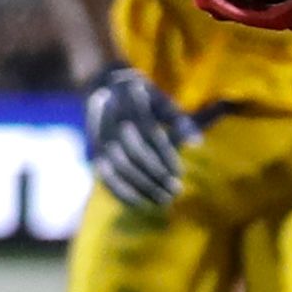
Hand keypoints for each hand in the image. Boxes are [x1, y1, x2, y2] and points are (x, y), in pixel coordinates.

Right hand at [82, 65, 199, 212]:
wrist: (103, 87)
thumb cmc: (142, 96)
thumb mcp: (160, 100)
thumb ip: (179, 119)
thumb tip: (198, 144)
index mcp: (132, 105)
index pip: (151, 136)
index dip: (165, 157)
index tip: (180, 174)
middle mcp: (113, 122)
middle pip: (136, 155)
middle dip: (156, 176)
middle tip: (175, 192)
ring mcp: (100, 138)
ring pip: (120, 168)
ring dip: (142, 188)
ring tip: (163, 201)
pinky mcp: (93, 152)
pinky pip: (105, 176)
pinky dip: (121, 192)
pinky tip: (140, 204)